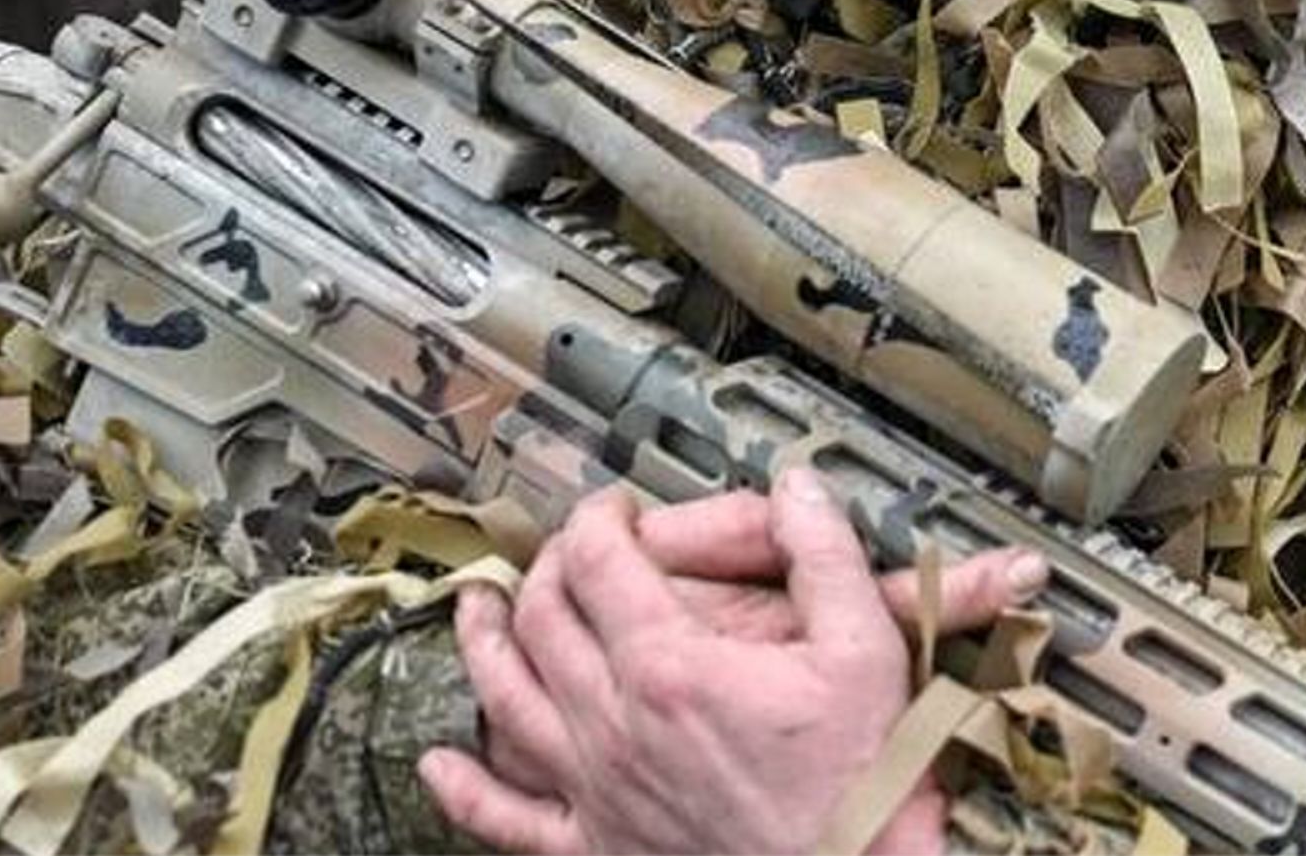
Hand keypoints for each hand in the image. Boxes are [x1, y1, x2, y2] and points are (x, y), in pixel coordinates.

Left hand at [420, 470, 1047, 855]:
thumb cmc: (864, 780)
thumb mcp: (867, 649)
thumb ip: (825, 555)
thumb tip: (795, 486)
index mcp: (671, 665)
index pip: (597, 560)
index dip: (598, 518)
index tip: (616, 509)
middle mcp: (616, 723)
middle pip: (543, 619)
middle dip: (547, 567)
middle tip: (567, 550)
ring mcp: (598, 788)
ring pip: (507, 701)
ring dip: (481, 646)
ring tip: (474, 609)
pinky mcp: (597, 846)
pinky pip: (509, 819)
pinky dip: (466, 792)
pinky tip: (439, 765)